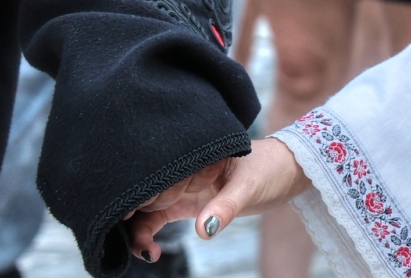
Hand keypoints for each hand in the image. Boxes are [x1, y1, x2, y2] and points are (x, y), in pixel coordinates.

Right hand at [128, 139, 310, 260]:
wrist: (288, 171)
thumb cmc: (270, 168)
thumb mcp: (250, 186)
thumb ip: (227, 206)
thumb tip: (204, 229)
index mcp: (189, 156)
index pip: (150, 171)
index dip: (132, 189)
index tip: (122, 211)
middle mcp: (179, 170)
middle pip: (140, 190)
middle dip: (124, 211)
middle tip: (124, 239)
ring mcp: (180, 187)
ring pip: (143, 208)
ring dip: (134, 229)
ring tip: (144, 251)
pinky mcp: (186, 203)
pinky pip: (155, 220)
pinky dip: (146, 236)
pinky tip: (152, 253)